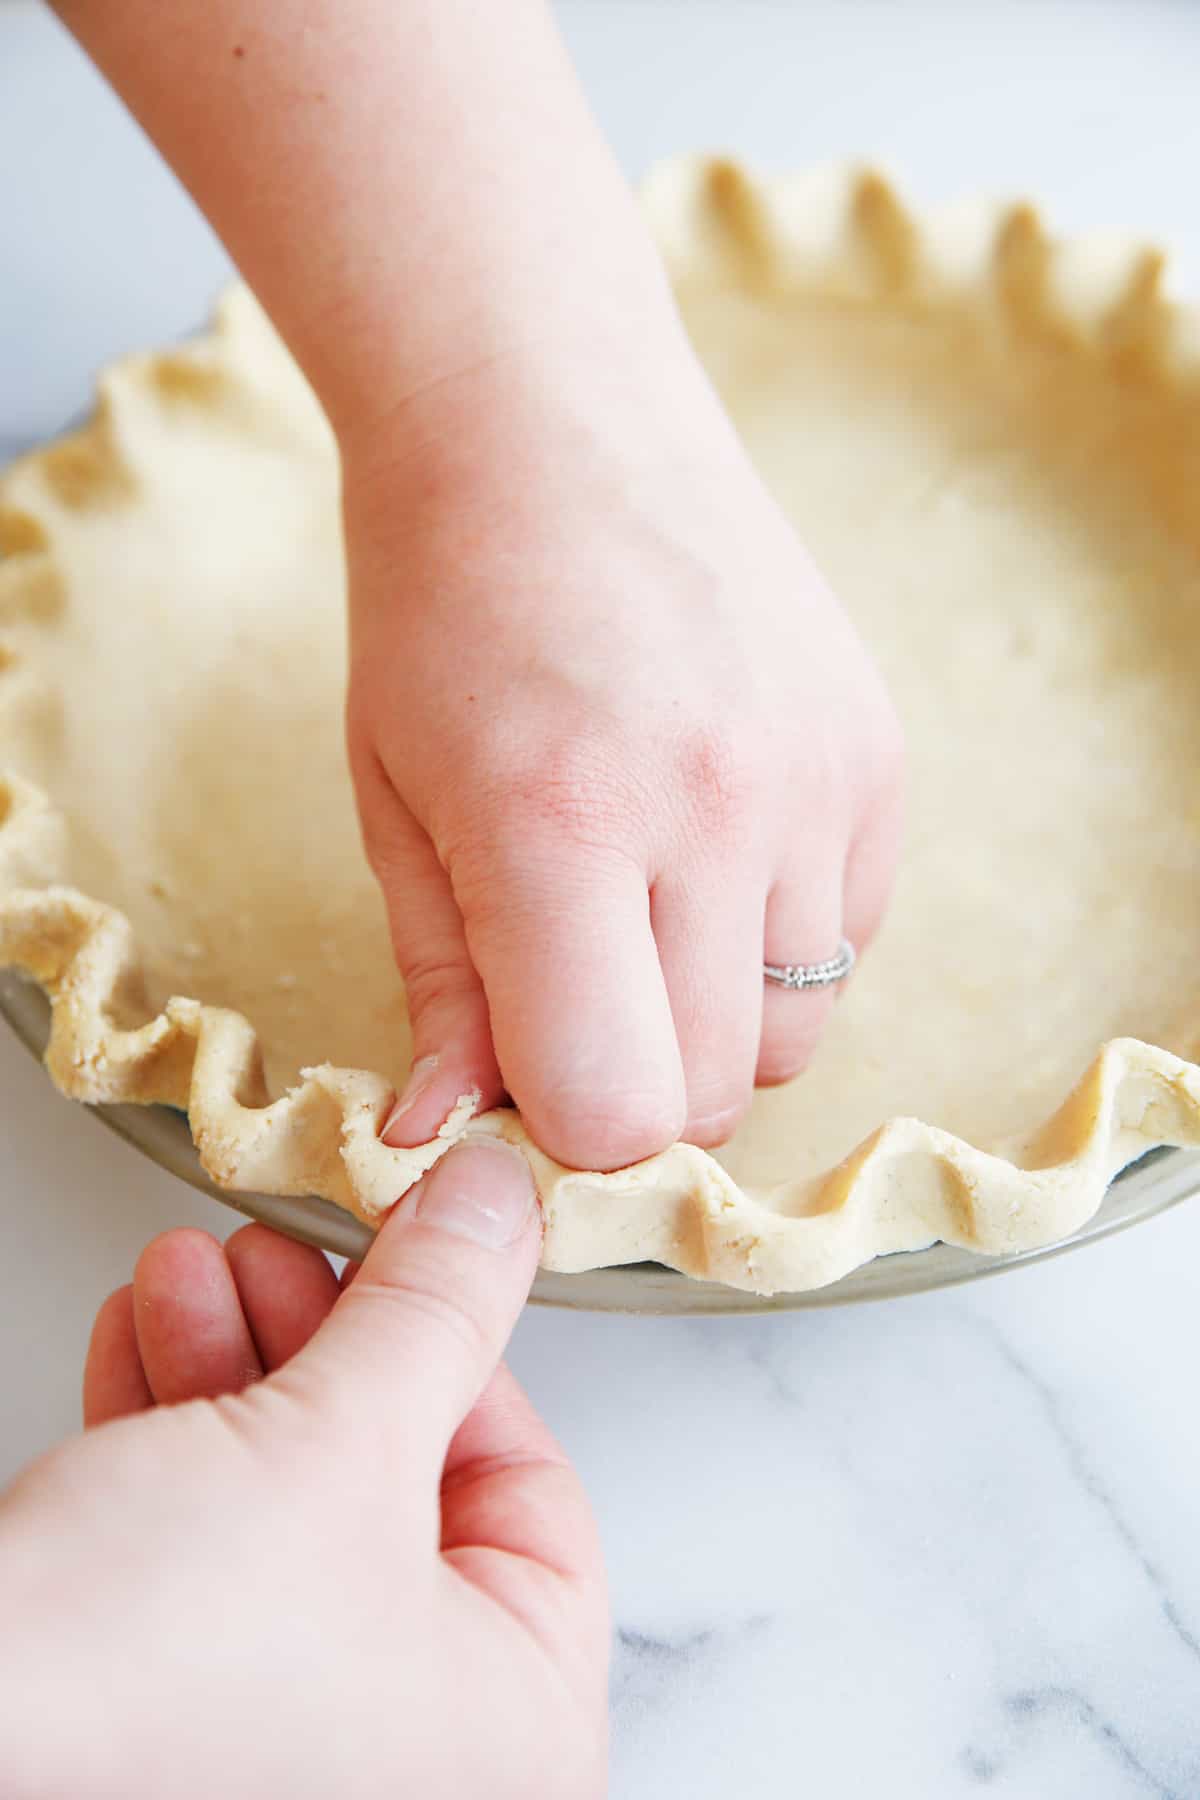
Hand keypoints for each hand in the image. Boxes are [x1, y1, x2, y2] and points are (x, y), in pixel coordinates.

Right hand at [0, 1141, 607, 1799]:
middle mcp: (421, 1751)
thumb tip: (498, 1212)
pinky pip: (218, 1542)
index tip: (419, 1250)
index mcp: (516, 1724)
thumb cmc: (146, 1661)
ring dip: (236, 1361)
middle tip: (285, 1254)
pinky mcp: (193, 1700)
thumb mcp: (339, 1440)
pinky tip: (146, 1337)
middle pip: (404, 1481)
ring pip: (300, 1498)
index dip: (463, 1346)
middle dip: (322, 1338)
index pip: (534, 1490)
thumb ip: (438, 1309)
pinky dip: (183, 1432)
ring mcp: (301, 1735)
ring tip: (191, 1276)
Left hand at [346, 332, 903, 1171]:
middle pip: (714, 1095)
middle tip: (572, 998)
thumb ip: (442, 986)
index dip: (561, 1126)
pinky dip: (777, 944)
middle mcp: (714, 815)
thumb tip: (453, 1133)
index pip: (614, 1109)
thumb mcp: (396, 803)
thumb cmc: (442, 611)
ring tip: (644, 909)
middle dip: (635, 1086)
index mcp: (560, 831)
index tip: (523, 1075)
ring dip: (712, 1019)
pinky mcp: (874, 760)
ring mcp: (813, 785)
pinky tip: (711, 850)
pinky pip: (845, 943)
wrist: (551, 427)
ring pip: (793, 1036)